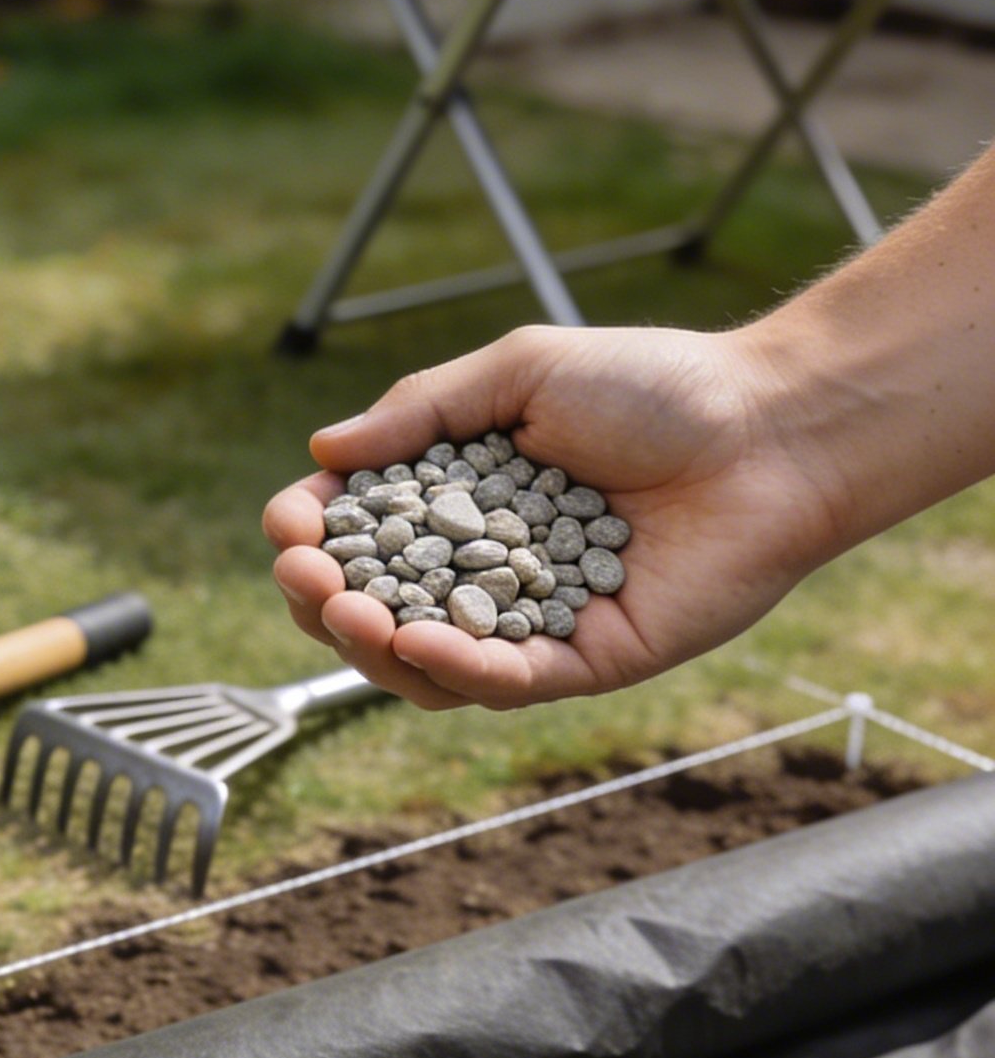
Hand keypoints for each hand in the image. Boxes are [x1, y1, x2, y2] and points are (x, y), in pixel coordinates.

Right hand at [263, 321, 845, 710]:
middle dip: (327, 603)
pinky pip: (508, 684)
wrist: (769, 430)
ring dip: (377, 647)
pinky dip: (459, 669)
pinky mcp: (587, 662)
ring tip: (351, 613)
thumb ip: (424, 412)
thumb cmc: (657, 387)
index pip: (366, 538)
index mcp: (466, 503)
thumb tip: (324, 453)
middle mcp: (491, 571)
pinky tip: (420, 642)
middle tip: (308, 583)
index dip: (315, 541)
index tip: (288, 528)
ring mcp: (536, 624)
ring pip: (430, 666)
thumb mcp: (522, 373)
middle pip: (381, 612)